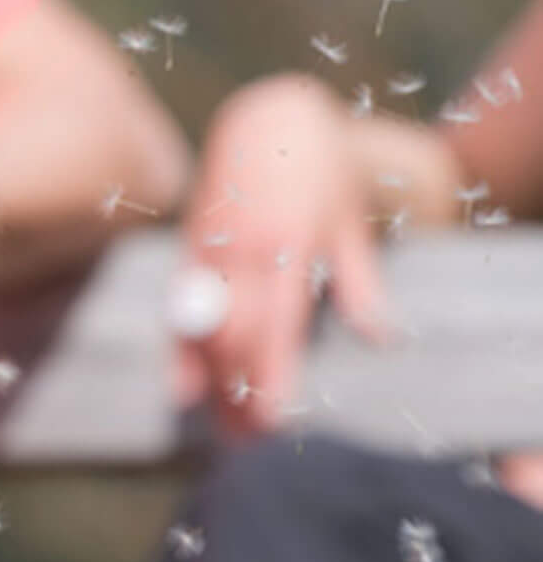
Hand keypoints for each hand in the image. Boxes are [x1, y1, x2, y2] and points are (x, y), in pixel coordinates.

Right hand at [173, 75, 386, 435]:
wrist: (268, 116)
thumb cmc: (320, 169)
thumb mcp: (349, 222)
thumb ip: (360, 282)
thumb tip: (382, 338)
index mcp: (286, 246)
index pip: (274, 327)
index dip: (270, 377)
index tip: (274, 423)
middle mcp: (240, 252)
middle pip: (232, 338)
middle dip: (237, 394)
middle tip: (248, 446)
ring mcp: (208, 250)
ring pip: (201, 329)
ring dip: (209, 383)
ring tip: (221, 428)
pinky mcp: (189, 247)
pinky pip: (179, 310)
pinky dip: (180, 352)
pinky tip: (182, 389)